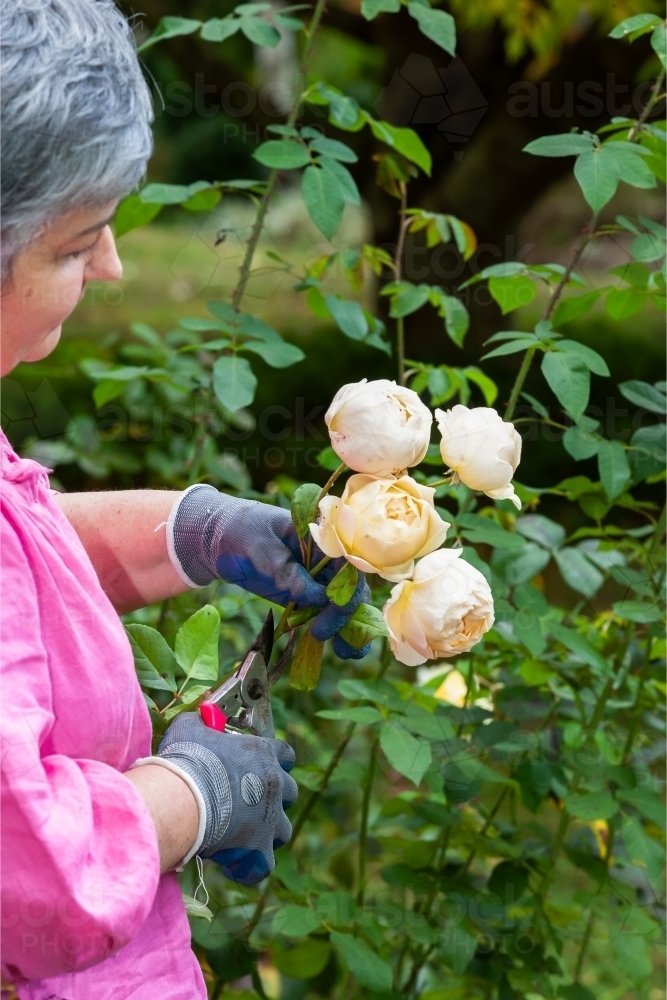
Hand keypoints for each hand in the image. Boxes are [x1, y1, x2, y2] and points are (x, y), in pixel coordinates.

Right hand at [156, 713, 297, 884]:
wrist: (183, 798)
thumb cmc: (187, 760)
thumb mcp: (190, 729)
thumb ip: (200, 723)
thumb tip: (199, 720)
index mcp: (263, 754)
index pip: (286, 755)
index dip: (276, 763)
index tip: (261, 768)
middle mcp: (275, 784)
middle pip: (289, 793)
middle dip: (273, 800)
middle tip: (246, 805)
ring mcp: (270, 818)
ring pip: (282, 830)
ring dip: (265, 833)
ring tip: (240, 836)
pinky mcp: (259, 848)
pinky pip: (264, 864)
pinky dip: (251, 867)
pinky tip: (233, 866)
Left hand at [168, 485, 371, 658]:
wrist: (223, 542)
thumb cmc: (243, 532)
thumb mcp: (261, 546)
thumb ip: (286, 569)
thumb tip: (316, 596)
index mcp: (321, 536)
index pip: (347, 561)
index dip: (347, 585)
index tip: (333, 606)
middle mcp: (326, 558)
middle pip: (349, 586)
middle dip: (345, 612)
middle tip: (322, 633)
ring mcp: (317, 578)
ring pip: (343, 604)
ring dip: (348, 628)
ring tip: (346, 652)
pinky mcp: (306, 596)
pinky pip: (326, 613)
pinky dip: (335, 630)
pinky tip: (341, 649)